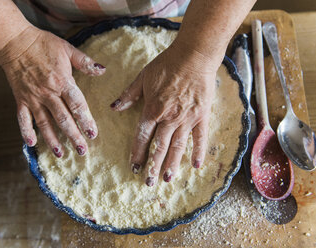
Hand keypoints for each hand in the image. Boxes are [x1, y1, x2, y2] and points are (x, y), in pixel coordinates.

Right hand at [0, 26, 105, 156]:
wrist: (15, 41)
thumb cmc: (43, 44)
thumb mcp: (67, 49)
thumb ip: (85, 62)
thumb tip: (103, 70)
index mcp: (62, 81)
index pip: (77, 105)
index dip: (86, 120)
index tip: (93, 134)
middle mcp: (48, 93)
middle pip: (63, 119)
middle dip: (74, 136)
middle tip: (82, 150)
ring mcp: (33, 98)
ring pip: (44, 123)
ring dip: (53, 139)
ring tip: (61, 154)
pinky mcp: (20, 99)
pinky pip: (22, 118)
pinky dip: (25, 131)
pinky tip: (31, 143)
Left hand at [111, 42, 218, 185]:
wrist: (194, 56)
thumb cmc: (167, 64)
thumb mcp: (143, 77)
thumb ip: (129, 94)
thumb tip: (113, 107)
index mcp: (152, 109)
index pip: (142, 136)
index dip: (137, 153)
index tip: (134, 167)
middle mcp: (169, 118)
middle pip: (160, 146)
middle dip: (153, 166)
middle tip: (149, 182)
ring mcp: (186, 118)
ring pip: (178, 146)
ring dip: (172, 164)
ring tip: (168, 179)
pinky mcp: (202, 116)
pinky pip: (200, 137)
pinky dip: (198, 151)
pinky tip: (196, 165)